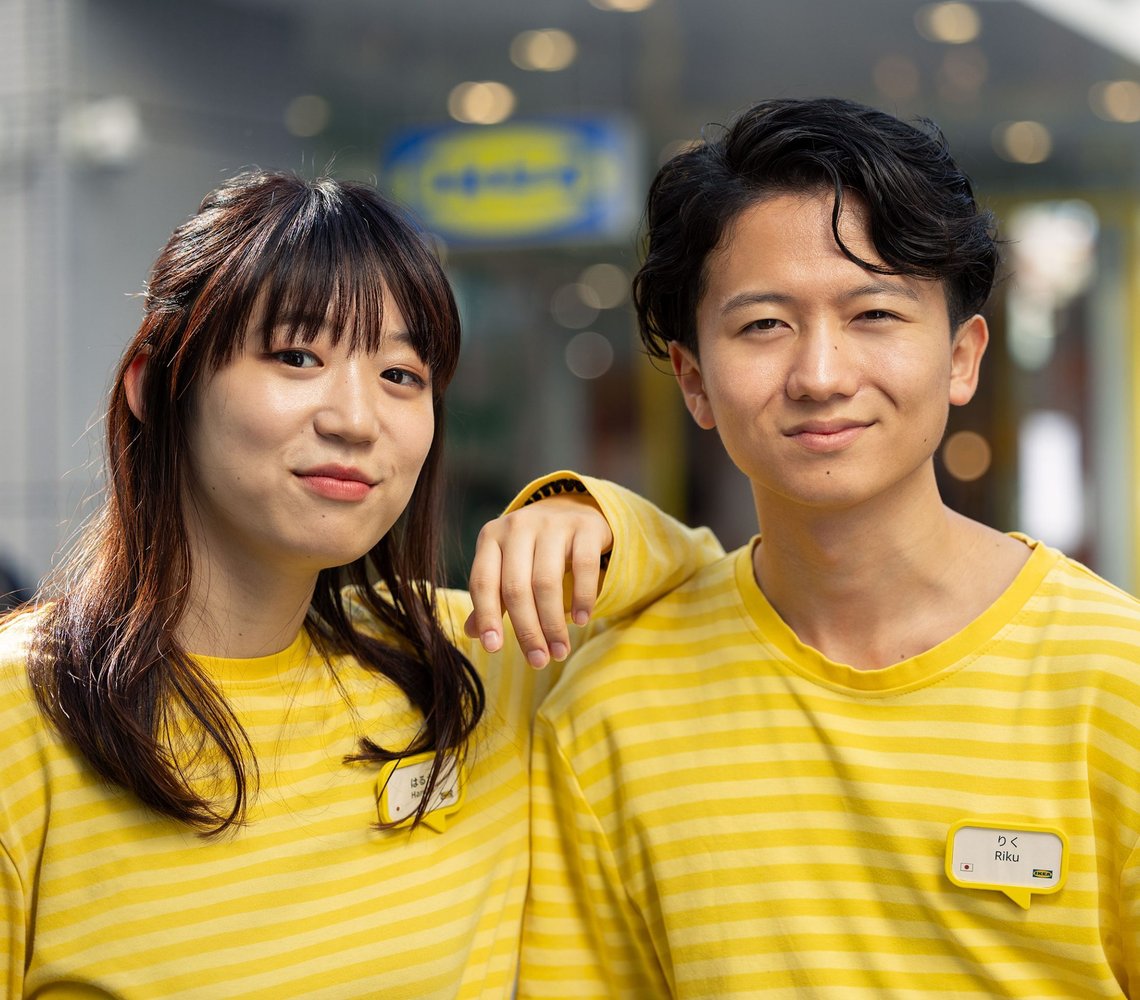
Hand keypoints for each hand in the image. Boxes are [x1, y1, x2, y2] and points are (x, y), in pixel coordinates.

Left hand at [463, 493, 612, 668]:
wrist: (572, 509)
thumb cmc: (533, 549)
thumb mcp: (507, 566)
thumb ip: (492, 597)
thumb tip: (472, 634)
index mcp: (491, 537)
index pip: (483, 582)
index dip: (487, 617)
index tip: (493, 649)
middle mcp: (518, 526)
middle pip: (516, 587)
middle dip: (527, 631)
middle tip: (538, 661)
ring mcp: (552, 524)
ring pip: (547, 582)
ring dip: (553, 624)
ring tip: (560, 650)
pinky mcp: (584, 527)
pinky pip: (582, 566)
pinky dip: (582, 597)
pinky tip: (582, 620)